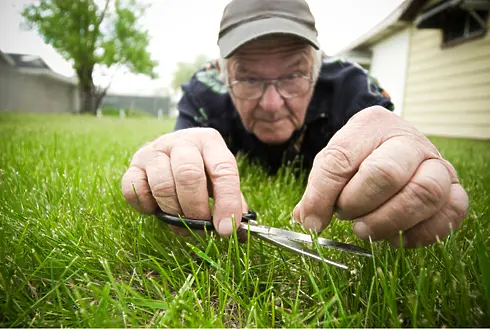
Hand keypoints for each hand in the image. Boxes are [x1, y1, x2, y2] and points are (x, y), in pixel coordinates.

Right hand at [121, 127, 247, 235]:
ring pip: (162, 185)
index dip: (227, 202)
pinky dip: (146, 206)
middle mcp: (182, 141)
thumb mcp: (220, 178)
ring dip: (173, 211)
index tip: (226, 229)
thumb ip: (232, 201)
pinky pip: (134, 189)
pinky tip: (156, 209)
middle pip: (188, 175)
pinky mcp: (134, 164)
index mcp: (209, 141)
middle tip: (199, 225)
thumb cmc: (202, 169)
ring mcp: (155, 150)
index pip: (223, 169)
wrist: (173, 148)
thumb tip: (238, 231)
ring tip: (180, 220)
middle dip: (196, 208)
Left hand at [293, 106, 468, 247]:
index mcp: (372, 125)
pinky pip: (450, 215)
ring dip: (389, 221)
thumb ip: (318, 189)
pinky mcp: (453, 191)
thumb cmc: (360, 157)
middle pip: (387, 174)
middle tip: (347, 217)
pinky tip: (394, 238)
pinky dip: (421, 234)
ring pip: (425, 194)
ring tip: (366, 229)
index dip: (322, 195)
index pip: (341, 160)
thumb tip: (308, 221)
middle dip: (359, 204)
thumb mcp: (332, 162)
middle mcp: (410, 141)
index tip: (312, 220)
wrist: (393, 146)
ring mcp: (437, 165)